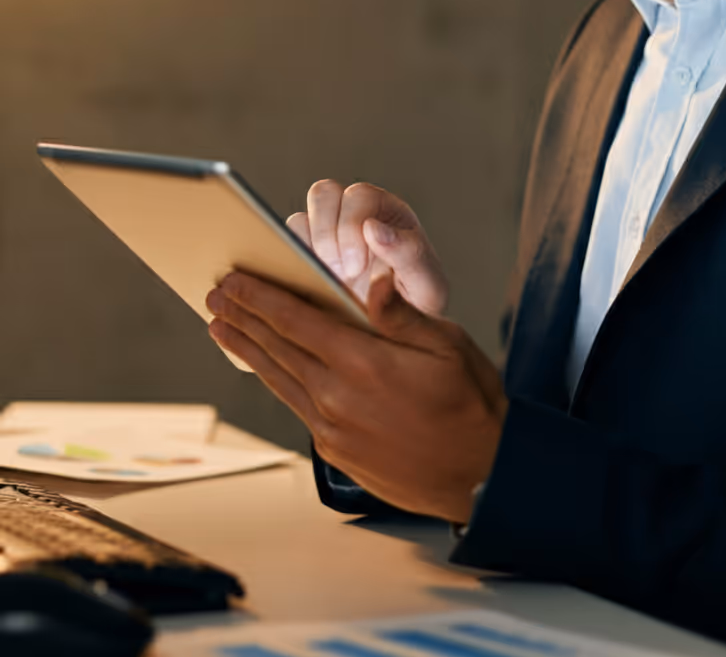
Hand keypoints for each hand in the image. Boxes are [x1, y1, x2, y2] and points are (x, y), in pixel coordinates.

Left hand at [205, 269, 506, 524]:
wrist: (482, 476)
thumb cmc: (471, 403)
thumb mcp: (448, 345)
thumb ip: (401, 313)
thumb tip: (372, 281)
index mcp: (365, 363)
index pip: (297, 321)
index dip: (260, 297)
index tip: (233, 278)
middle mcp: (340, 398)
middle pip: (277, 348)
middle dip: (242, 317)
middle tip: (215, 295)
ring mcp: (334, 429)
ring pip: (279, 379)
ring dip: (247, 348)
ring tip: (220, 326)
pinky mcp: (337, 451)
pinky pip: (295, 405)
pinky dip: (273, 379)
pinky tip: (264, 367)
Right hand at [287, 180, 448, 314]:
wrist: (400, 334)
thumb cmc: (419, 305)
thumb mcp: (428, 285)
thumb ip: (409, 254)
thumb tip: (373, 228)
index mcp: (388, 212)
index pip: (359, 195)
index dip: (351, 225)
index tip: (356, 267)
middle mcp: (355, 215)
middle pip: (324, 193)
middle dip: (326, 234)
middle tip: (341, 272)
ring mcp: (328, 234)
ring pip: (300, 216)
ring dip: (308, 249)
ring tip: (326, 280)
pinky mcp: (306, 256)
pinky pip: (284, 244)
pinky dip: (291, 261)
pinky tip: (312, 286)